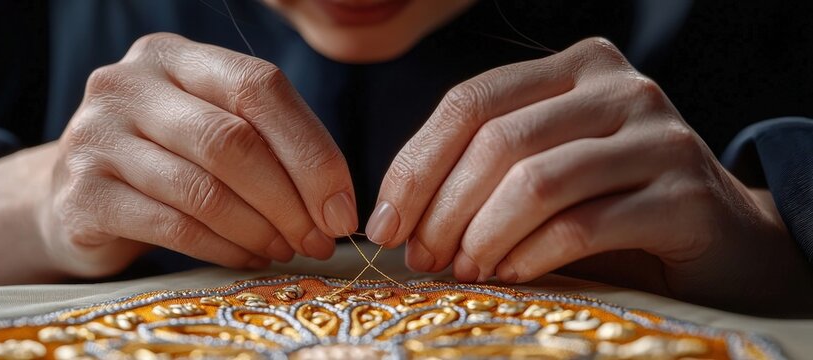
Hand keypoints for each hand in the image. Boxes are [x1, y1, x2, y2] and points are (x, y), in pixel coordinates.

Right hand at [43, 33, 358, 276]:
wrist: (72, 196)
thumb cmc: (164, 160)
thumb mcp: (209, 127)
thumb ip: (267, 143)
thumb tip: (336, 205)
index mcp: (173, 56)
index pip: (260, 87)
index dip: (311, 150)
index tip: (342, 207)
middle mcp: (128, 84)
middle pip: (233, 141)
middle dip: (290, 200)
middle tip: (318, 240)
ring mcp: (96, 136)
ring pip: (204, 189)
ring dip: (261, 230)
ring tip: (287, 251)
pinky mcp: (81, 195)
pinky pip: (174, 227)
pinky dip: (224, 249)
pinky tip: (249, 258)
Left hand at [368, 38, 812, 311]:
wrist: (721, 238)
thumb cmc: (614, 205)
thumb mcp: (548, 167)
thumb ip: (487, 167)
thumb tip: (397, 215)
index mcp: (575, 67)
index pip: (471, 102)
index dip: (416, 165)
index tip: (384, 224)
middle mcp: (619, 87)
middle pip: (499, 141)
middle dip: (443, 208)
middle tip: (422, 258)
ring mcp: (658, 136)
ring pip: (537, 181)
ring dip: (482, 235)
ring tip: (463, 270)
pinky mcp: (685, 193)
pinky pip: (582, 225)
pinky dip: (531, 255)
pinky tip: (510, 275)